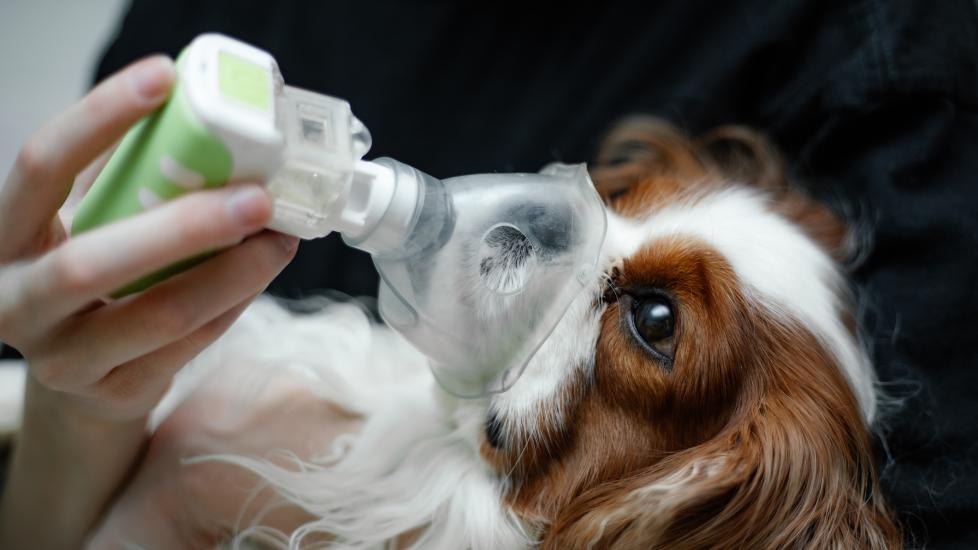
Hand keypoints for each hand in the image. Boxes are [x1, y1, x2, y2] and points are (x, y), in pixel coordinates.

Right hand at [0, 55, 298, 546]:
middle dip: (183, 227)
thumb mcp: (88, 224)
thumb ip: (126, 183)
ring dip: (232, 273)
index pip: (39, 167)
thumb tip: (209, 120)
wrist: (81, 382)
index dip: (97, 118)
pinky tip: (261, 272)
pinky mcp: (115, 393)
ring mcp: (64, 359)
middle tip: (257, 198)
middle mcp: (18, 302)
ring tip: (279, 238)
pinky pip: (188, 345)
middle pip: (91, 263)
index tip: (164, 77)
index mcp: (4, 238)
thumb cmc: (95, 280)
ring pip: (158, 315)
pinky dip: (234, 305)